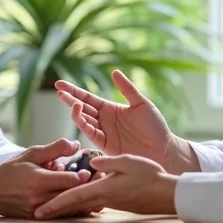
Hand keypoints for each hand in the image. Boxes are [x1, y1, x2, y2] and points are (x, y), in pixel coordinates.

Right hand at [0, 138, 97, 218]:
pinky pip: (61, 215)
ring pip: (68, 208)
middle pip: (71, 196)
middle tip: (103, 181)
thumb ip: (54, 149)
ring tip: (98, 194)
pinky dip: (74, 210)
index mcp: (38, 181)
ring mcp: (39, 211)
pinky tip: (85, 204)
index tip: (95, 171)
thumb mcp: (31, 153)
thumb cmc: (12, 170)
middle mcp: (39, 198)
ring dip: (84, 202)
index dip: (83, 176)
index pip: (67, 180)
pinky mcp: (39, 218)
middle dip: (88, 189)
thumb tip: (74, 144)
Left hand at [34, 154, 177, 218]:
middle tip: (37, 214)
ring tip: (50, 208)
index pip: (73, 197)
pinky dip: (79, 204)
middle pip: (73, 205)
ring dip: (65, 207)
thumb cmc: (150, 176)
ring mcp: (109, 201)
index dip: (55, 204)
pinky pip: (92, 204)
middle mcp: (103, 198)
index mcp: (103, 188)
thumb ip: (108, 161)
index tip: (40, 211)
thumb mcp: (128, 161)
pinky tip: (75, 202)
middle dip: (54, 210)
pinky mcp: (115, 202)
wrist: (166, 193)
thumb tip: (91, 160)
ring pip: (81, 205)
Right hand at [55, 70, 199, 173]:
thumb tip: (114, 72)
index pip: (88, 98)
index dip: (74, 91)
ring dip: (76, 112)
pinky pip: (91, 134)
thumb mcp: (142, 104)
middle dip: (70, 100)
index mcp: (110, 109)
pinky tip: (80, 117)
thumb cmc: (155, 127)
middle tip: (59, 92)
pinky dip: (84, 126)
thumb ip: (127, 89)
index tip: (59, 84)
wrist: (163, 151)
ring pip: (84, 121)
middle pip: (82, 108)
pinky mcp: (105, 146)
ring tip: (73, 103)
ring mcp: (103, 133)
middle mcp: (104, 120)